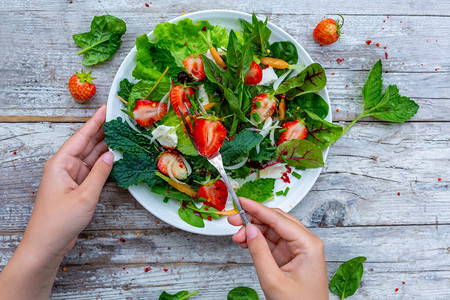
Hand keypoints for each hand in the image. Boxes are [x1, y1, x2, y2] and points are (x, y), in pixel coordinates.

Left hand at [25, 105, 112, 256]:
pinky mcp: (77, 187)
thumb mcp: (85, 196)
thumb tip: (111, 155)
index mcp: (60, 163)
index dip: (95, 122)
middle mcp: (65, 167)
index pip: (80, 137)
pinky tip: (115, 157)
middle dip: (102, 132)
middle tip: (120, 119)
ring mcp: (71, 177)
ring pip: (91, 157)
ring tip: (122, 134)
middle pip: (86, 144)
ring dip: (105, 148)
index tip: (106, 108)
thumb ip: (100, 173)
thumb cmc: (60, 221)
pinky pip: (93, 170)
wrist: (47, 244)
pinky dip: (104, 164)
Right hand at [228, 198, 328, 299]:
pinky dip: (258, 240)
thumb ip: (259, 252)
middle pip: (276, 221)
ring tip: (237, 237)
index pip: (279, 219)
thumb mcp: (273, 280)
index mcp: (308, 245)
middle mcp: (306, 243)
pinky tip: (246, 242)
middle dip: (253, 219)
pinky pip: (273, 242)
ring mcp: (298, 249)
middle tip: (233, 220)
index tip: (242, 201)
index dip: (258, 209)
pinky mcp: (291, 256)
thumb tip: (250, 229)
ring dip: (254, 231)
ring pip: (273, 230)